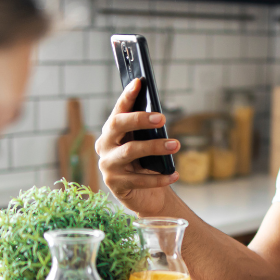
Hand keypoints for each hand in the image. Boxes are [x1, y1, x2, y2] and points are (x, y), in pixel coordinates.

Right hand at [95, 78, 179, 215]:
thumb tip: (159, 117)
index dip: (127, 97)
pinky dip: (160, 177)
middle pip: (117, 126)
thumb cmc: (146, 165)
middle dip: (140, 119)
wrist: (145, 197)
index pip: (118, 111)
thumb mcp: (146, 145)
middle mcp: (104, 147)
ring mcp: (108, 166)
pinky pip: (140, 180)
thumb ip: (147, 131)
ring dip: (155, 146)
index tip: (139, 82)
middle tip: (163, 118)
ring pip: (130, 151)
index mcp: (110, 132)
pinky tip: (175, 174)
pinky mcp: (116, 185)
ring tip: (176, 144)